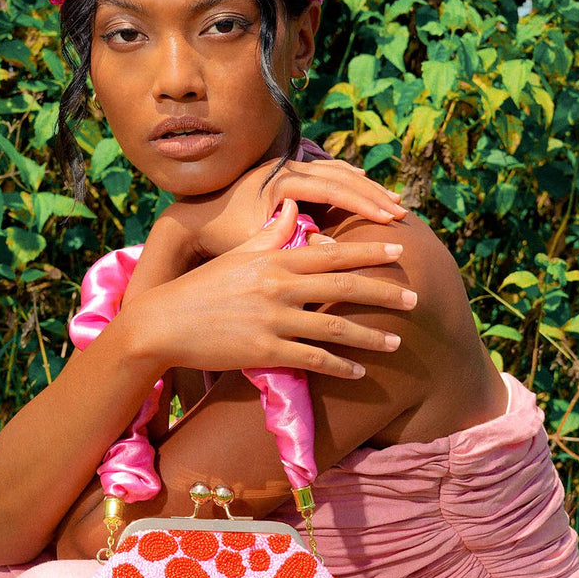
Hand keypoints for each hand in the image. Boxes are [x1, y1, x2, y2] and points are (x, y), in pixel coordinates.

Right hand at [125, 200, 415, 379]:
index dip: (369, 251)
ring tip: (396, 341)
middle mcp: (278, 287)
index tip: (399, 249)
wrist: (164, 323)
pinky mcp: (265, 352)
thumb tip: (292, 205)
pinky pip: (313, 359)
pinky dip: (340, 366)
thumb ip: (271, 232)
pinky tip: (359, 371)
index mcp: (274, 259)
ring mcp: (273, 320)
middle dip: (383, 292)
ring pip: (335, 326)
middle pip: (343, 286)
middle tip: (414, 297)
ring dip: (370, 335)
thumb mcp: (237, 254)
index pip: (333, 252)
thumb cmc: (202, 287)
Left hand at [165, 155, 406, 259]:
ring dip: (363, 186)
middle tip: (401, 211)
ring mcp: (285, 169)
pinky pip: (324, 174)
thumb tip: (321, 240)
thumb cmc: (221, 237)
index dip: (364, 203)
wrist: (192, 222)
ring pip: (335, 172)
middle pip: (340, 176)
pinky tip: (362, 187)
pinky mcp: (283, 177)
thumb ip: (285, 239)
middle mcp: (286, 169)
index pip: (334, 189)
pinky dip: (346, 181)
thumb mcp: (254, 242)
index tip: (390, 218)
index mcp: (282, 181)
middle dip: (372, 195)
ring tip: (390, 201)